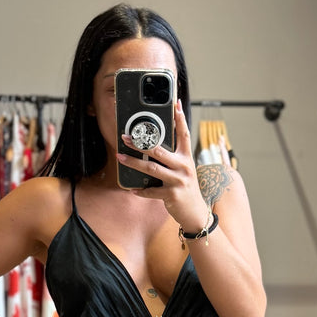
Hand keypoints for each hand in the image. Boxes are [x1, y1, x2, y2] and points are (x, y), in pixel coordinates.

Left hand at [117, 99, 209, 231]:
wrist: (195, 212)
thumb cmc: (186, 188)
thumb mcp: (183, 170)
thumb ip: (172, 158)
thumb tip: (151, 147)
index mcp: (187, 157)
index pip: (184, 134)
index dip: (180, 118)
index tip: (176, 104)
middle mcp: (184, 166)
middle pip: (160, 150)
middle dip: (140, 143)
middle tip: (126, 138)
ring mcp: (178, 181)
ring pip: (152, 169)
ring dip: (133, 163)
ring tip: (120, 158)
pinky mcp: (172, 195)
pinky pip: (151, 191)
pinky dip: (140, 190)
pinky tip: (132, 189)